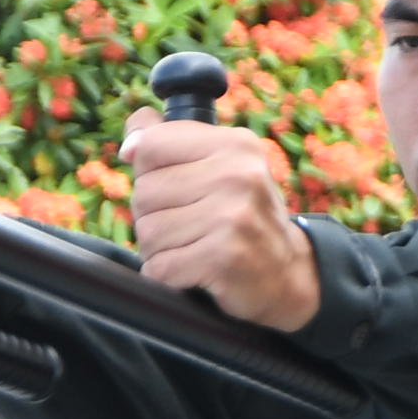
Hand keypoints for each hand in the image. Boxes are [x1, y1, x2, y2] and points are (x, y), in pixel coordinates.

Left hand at [124, 109, 321, 332]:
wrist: (287, 275)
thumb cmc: (241, 217)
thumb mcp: (218, 167)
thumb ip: (170, 143)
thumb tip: (129, 144)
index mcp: (236, 144)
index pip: (151, 144)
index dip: (149, 172)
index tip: (178, 189)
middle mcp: (239, 175)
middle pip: (144, 193)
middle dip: (154, 217)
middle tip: (192, 226)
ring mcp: (234, 216)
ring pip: (148, 232)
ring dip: (160, 250)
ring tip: (195, 248)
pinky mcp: (224, 257)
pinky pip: (160, 266)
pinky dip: (168, 275)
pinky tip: (195, 271)